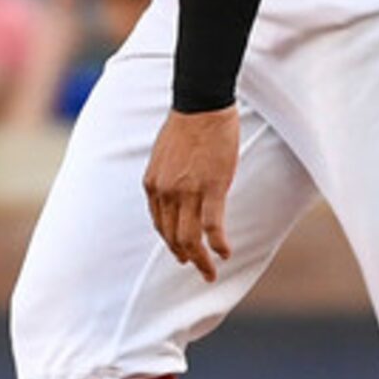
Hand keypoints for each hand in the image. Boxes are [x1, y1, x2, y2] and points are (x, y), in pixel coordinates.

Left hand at [144, 106, 240, 281]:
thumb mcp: (165, 155)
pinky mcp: (211, 188)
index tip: (181, 253)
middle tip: (199, 270)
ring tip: (210, 272)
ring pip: (191, 238)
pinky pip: (212, 226)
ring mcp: (187, 192)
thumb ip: (167, 177)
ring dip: (201, 260)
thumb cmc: (187, 125)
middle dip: (186, 258)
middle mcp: (165, 193)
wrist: (201, 106)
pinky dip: (218, 244)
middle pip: (173, 237)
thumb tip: (175, 191)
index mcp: (153, 185)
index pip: (160, 224)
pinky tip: (225, 253)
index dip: (171, 242)